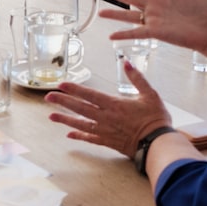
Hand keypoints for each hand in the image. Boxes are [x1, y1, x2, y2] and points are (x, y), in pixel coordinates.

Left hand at [46, 63, 170, 157]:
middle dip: (63, 101)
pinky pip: (90, 138)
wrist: (158, 143)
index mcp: (115, 104)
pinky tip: (69, 134)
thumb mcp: (150, 94)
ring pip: (81, 124)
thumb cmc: (156, 119)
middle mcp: (106, 117)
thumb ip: (137, 78)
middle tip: (48, 97)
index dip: (75, 89)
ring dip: (65, 119)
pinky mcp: (109, 142)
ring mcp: (106, 131)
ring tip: (51, 116)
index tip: (61, 84)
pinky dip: (79, 136)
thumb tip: (127, 62)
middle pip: (80, 108)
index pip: (90, 95)